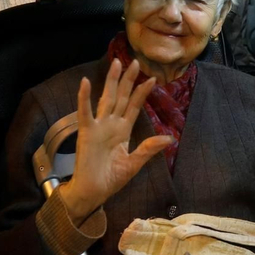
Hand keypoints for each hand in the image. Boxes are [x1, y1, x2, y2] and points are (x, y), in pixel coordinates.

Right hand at [57, 58, 172, 222]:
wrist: (93, 192)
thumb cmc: (111, 179)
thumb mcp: (134, 164)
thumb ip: (149, 149)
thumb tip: (170, 138)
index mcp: (122, 131)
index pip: (133, 107)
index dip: (141, 93)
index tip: (152, 79)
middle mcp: (111, 125)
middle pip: (121, 97)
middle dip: (127, 80)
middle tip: (135, 61)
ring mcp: (98, 127)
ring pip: (106, 99)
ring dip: (111, 81)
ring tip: (116, 63)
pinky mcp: (86, 132)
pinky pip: (85, 112)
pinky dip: (83, 97)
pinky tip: (84, 82)